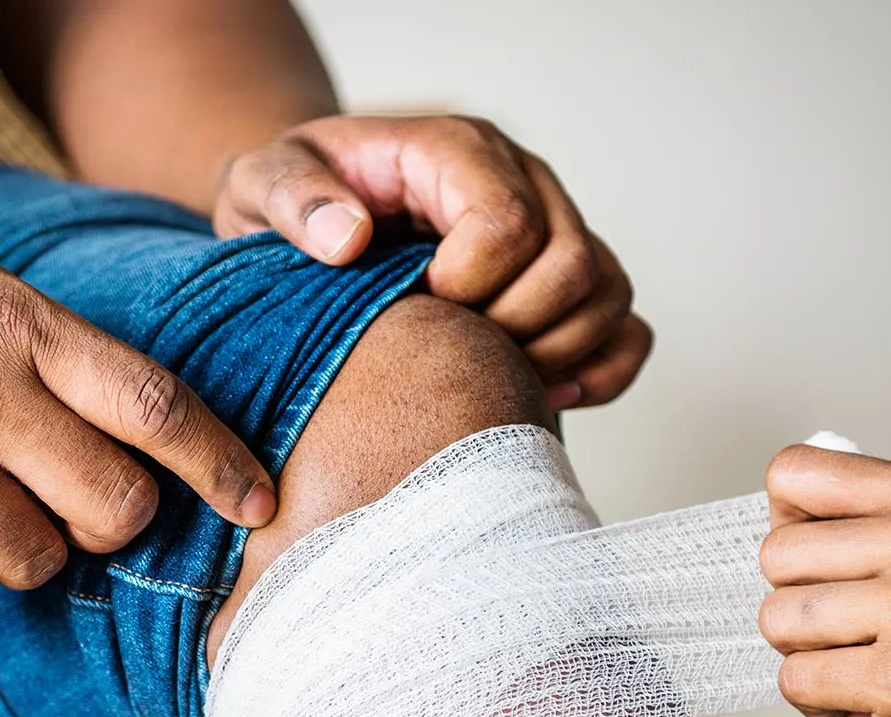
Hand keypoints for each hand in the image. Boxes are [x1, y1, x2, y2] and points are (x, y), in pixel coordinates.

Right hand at [0, 210, 274, 628]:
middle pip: (116, 507)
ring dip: (26, 553)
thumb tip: (147, 453)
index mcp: (14, 319)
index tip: (260, 507)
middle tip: (79, 509)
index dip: (222, 467)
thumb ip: (50, 353)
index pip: (157, 408)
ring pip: (40, 563)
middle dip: (114, 524)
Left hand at [212, 114, 651, 409]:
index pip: (507, 223)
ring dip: (555, 353)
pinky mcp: (571, 281)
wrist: (317, 216)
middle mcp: (525, 182)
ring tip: (486, 374)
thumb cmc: (294, 201)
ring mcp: (558, 229)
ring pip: (608, 295)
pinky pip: (627, 329)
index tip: (416, 303)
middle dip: (510, 327)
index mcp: (456, 151)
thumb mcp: (264, 183)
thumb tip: (347, 238)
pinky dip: (600, 370)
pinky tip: (540, 391)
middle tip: (449, 347)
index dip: (467, 284)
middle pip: (571, 265)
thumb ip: (295, 199)